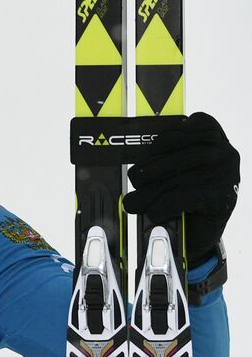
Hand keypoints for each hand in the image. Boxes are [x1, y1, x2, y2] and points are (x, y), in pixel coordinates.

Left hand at [126, 112, 238, 264]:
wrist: (202, 230)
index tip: (149, 150)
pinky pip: (181, 198)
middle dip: (148, 170)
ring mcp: (226, 175)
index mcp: (214, 137)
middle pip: (176, 155)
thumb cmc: (188, 193)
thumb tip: (130, 157)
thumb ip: (164, 154)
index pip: (188, 125)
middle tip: (134, 181)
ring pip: (175, 179)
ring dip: (148, 194)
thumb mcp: (177, 168)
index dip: (165, 139)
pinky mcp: (222, 197)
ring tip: (133, 203)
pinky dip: (161, 208)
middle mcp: (224, 152)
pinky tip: (154, 213)